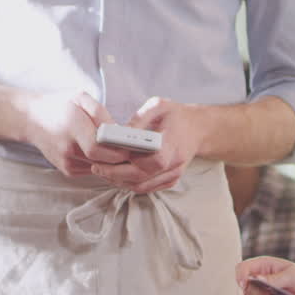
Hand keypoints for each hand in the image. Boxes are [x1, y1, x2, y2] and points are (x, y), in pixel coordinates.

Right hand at [24, 91, 130, 175]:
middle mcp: (67, 149)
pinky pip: (92, 169)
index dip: (117, 148)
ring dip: (112, 160)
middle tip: (134, 147)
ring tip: (119, 147)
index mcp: (71, 127)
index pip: (98, 148)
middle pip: (103, 161)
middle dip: (121, 156)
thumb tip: (118, 130)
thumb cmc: (59, 105)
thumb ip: (100, 113)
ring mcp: (66, 163)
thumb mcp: (79, 97)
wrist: (30, 119)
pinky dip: (101, 162)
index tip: (133, 143)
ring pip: (100, 167)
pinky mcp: (67, 171)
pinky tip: (102, 151)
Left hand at [89, 97, 205, 193]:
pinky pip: (146, 188)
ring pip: (141, 186)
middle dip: (115, 175)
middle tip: (96, 167)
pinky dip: (128, 184)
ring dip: (119, 181)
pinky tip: (116, 175)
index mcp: (173, 144)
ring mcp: (173, 175)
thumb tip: (121, 132)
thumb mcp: (158, 106)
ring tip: (102, 171)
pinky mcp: (169, 181)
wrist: (197, 129)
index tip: (109, 158)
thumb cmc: (175, 115)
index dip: (128, 163)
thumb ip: (140, 118)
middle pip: (141, 178)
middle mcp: (174, 163)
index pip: (152, 161)